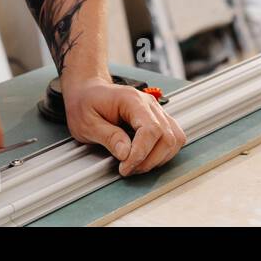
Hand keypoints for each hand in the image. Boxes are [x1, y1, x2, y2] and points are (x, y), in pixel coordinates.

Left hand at [61, 74, 185, 175]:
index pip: (150, 129)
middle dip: (149, 160)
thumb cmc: (86, 103)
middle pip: (167, 136)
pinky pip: (173, 138)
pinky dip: (163, 153)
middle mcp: (149, 104)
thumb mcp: (87, 123)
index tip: (125, 167)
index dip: (141, 153)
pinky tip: (146, 158)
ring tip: (136, 165)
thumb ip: (108, 137)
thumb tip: (125, 154)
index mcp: (131, 100)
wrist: (88, 91)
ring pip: (175, 139)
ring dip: (158, 159)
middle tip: (128, 169)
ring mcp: (156, 111)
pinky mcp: (158, 120)